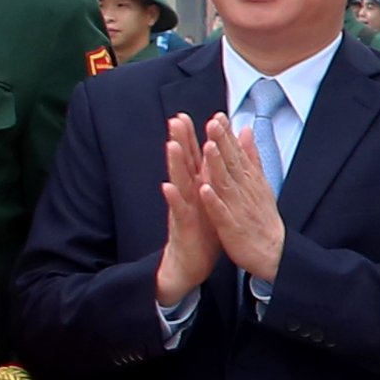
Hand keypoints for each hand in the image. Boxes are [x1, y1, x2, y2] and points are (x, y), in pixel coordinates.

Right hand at [153, 113, 224, 304]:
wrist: (191, 264)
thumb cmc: (202, 231)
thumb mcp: (208, 202)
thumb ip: (208, 180)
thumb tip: (211, 160)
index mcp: (197, 188)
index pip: (192, 158)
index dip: (189, 137)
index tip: (186, 114)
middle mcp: (187, 195)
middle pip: (182, 164)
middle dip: (179, 141)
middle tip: (175, 119)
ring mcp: (183, 209)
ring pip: (178, 182)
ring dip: (173, 164)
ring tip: (170, 145)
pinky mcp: (182, 226)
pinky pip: (178, 210)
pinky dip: (173, 198)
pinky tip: (167, 187)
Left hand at [187, 117, 289, 284]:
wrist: (273, 251)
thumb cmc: (262, 216)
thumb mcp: (260, 181)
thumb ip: (251, 155)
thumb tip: (246, 130)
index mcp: (249, 179)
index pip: (237, 153)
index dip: (227, 135)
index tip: (218, 116)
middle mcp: (244, 190)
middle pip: (232, 163)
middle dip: (222, 143)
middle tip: (213, 123)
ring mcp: (237, 207)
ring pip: (226, 183)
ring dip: (217, 166)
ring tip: (208, 147)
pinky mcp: (231, 226)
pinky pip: (220, 212)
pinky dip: (213, 200)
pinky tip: (204, 189)